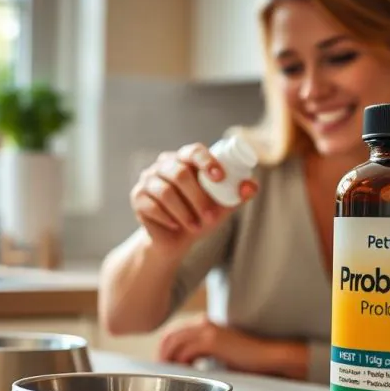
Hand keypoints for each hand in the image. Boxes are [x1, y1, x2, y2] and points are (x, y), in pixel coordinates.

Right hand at [130, 143, 257, 253]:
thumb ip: (237, 195)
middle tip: (211, 217)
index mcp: (185, 159)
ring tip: (196, 226)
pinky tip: (176, 226)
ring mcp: (148, 179)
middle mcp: (164, 164)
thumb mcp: (223, 207)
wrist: (176, 239)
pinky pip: (151, 206)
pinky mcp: (137, 197)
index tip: (220, 177)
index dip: (206, 161)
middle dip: (198, 198)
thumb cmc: (201, 216)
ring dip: (184, 212)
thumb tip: (252, 186)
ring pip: (165, 192)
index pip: (193, 150)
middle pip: (179, 173)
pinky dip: (168, 218)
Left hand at [158, 314, 308, 378]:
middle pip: (170, 335)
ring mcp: (207, 330)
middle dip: (162, 354)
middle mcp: (202, 323)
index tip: (163, 364)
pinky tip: (185, 372)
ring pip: (175, 342)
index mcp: (203, 323)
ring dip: (169, 359)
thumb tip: (181, 362)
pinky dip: (181, 362)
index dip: (164, 348)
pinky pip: (187, 351)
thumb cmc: (245, 358)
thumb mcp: (218, 351)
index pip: (173, 332)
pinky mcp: (212, 341)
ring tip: (170, 373)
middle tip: (161, 370)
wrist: (267, 356)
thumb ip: (200, 352)